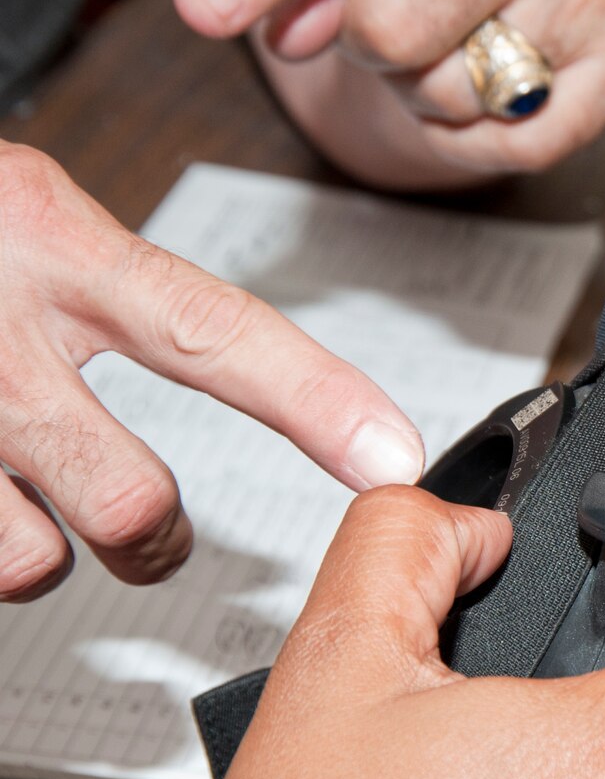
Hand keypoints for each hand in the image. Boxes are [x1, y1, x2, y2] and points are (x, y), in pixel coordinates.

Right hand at [0, 140, 421, 601]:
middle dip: (156, 540)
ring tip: (16, 501)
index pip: (213, 331)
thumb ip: (121, 293)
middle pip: (128, 504)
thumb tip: (259, 381)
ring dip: (35, 554)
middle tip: (152, 527)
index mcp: (53, 248)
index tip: (394, 460)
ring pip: (26, 564)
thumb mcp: (35, 214)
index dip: (315, 399)